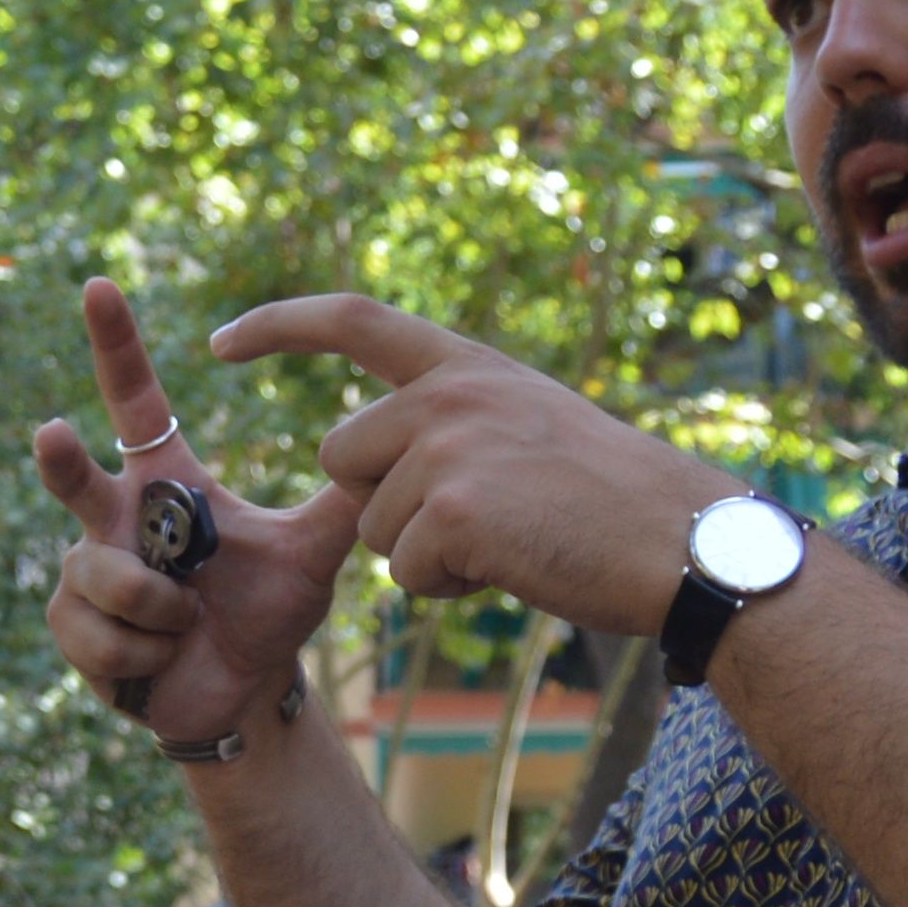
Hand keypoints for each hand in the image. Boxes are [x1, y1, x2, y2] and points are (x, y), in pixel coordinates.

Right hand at [35, 283, 363, 752]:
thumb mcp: (312, 552)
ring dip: (162, 611)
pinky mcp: (71, 624)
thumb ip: (348, 498)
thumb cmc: (269, 612)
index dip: (116, 344)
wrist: (242, 691)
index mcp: (165, 482)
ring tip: (188, 624)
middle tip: (52, 432)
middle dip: (61, 459)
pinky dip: (145, 651)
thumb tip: (410, 437)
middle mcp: (115, 517)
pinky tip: (162, 656)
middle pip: (74, 476)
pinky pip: (103, 630)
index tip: (101, 286)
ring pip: (110, 577)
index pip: (135, 401)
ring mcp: (85, 570)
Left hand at [213, 292, 741, 638]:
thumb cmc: (614, 502)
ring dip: (425, 555)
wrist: (685, 541)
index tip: (222, 340)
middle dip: (381, 504)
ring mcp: (449, 449)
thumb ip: (452, 428)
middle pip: (340, 458)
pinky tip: (514, 566)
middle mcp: (450, 393)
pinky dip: (450, 588)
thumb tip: (371, 474)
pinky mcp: (453, 512)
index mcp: (468, 366)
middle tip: (478, 518)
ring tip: (513, 539)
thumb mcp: (528, 429)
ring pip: (371, 528)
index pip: (352, 319)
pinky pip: (406, 572)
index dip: (278, 325)